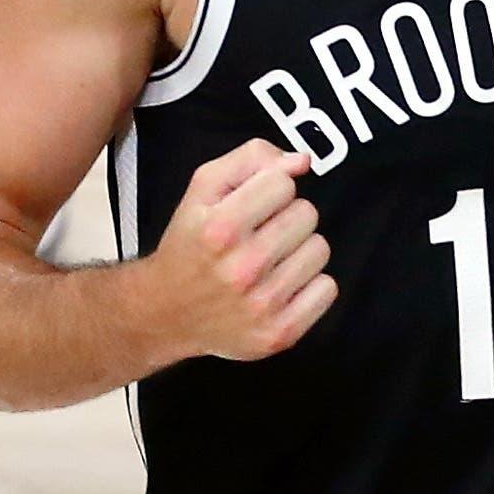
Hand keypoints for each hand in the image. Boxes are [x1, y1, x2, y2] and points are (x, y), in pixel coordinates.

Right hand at [148, 139, 335, 361]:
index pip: (284, 182)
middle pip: (307, 214)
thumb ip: (250, 159)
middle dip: (286, 218)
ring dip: (299, 251)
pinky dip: (309, 285)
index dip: (270, 189)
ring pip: (320, 250)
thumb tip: (301, 161)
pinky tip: (281, 286)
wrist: (166, 312)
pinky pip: (327, 289)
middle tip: (259, 236)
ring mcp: (262, 304)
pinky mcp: (279, 333)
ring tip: (270, 261)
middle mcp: (241, 268)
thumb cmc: (190, 244)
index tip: (253, 206)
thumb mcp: (203, 190)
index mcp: (220, 228)